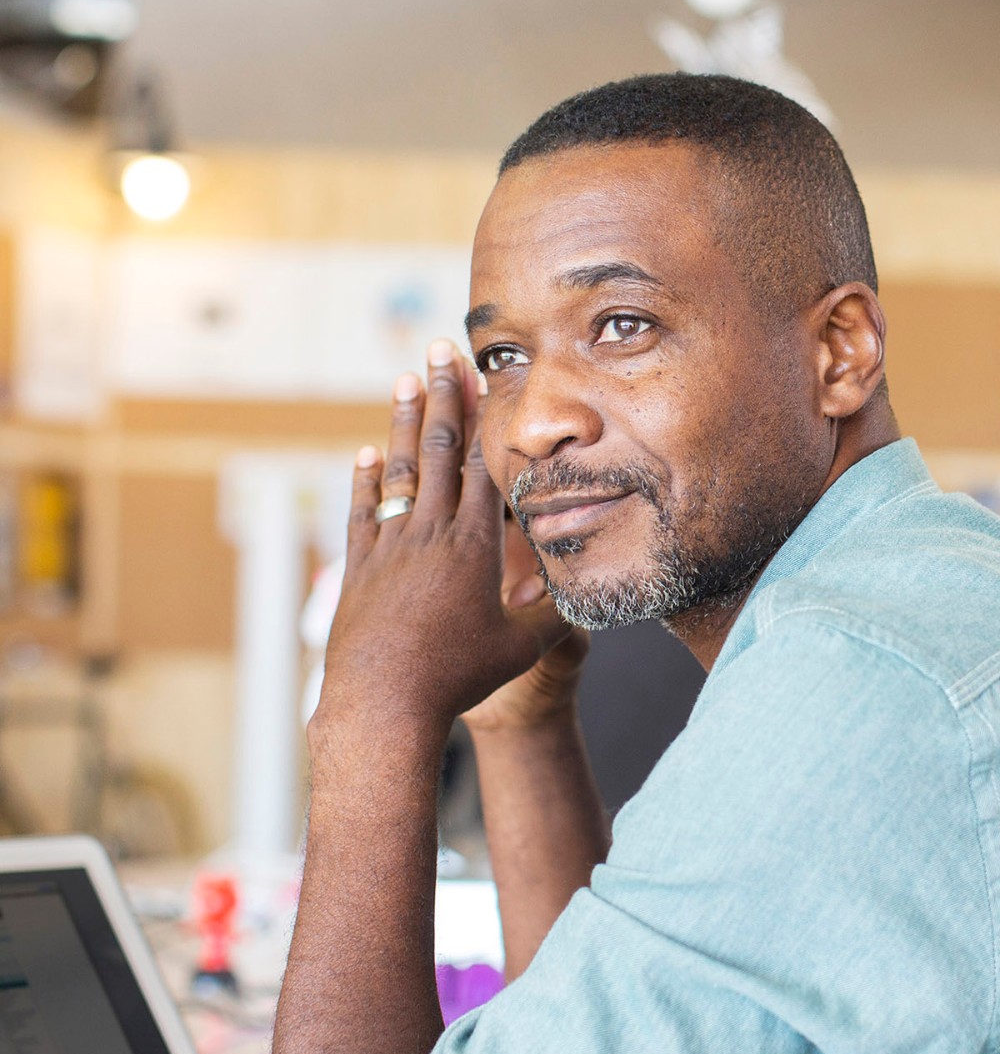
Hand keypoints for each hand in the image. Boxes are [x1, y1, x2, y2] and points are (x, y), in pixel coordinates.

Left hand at [315, 341, 573, 742]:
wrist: (382, 704)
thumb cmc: (456, 677)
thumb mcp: (519, 649)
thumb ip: (553, 615)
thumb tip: (587, 591)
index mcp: (473, 546)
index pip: (483, 467)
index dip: (486, 419)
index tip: (484, 377)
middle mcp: (430, 534)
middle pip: (439, 451)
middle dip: (442, 395)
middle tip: (440, 349)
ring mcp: (390, 548)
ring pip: (399, 472)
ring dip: (402, 423)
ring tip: (403, 380)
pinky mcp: (360, 569)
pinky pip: (365, 512)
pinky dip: (367, 481)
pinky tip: (367, 455)